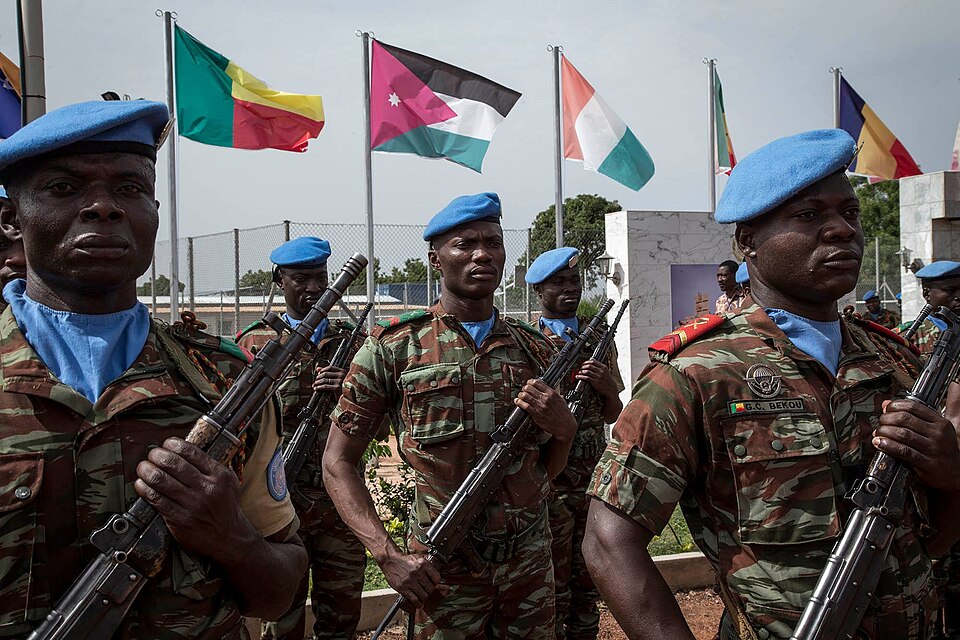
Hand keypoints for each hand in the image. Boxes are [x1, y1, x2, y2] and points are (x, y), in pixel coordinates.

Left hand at [134, 438, 251, 561]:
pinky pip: (156, 499)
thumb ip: (211, 467)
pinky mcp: (179, 520)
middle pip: (173, 463)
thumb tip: (186, 452)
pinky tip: (141, 484)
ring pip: (161, 480)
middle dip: (157, 455)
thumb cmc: (227, 509)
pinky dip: (144, 489)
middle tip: (152, 454)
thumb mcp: (228, 482)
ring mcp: (192, 505)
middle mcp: (206, 489)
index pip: (191, 452)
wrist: (230, 538)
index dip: (173, 444)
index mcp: (219, 476)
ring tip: (143, 467)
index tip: (166, 444)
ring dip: (146, 470)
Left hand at [313, 365, 346, 392]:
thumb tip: (317, 368)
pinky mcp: (337, 388)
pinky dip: (319, 387)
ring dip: (317, 383)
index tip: (318, 374)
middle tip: (315, 381)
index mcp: (343, 371)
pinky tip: (316, 388)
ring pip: (324, 380)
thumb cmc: (342, 388)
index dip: (322, 370)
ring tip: (314, 385)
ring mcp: (339, 381)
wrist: (348, 398)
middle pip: (325, 374)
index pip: (330, 368)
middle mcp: (341, 375)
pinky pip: (325, 386)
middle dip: (318, 377)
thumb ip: (328, 373)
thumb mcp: (337, 379)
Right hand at [380, 551, 441, 608]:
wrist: (390, 560)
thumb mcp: (418, 559)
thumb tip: (435, 578)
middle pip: (430, 588)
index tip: (434, 584)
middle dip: (429, 591)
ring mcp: (410, 581)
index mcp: (423, 564)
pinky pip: (414, 599)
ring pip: (423, 595)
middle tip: (426, 591)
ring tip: (422, 597)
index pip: (436, 578)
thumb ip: (426, 567)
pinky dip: (418, 603)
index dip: (436, 583)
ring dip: (424, 598)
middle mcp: (417, 572)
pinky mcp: (403, 588)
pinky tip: (419, 603)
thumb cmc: (404, 560)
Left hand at [516, 379, 576, 441]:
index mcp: (551, 393)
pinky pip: (525, 406)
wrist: (565, 425)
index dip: (530, 382)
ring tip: (520, 395)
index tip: (529, 383)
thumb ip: (552, 394)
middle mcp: (545, 398)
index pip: (537, 383)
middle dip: (524, 388)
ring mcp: (540, 406)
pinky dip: (519, 402)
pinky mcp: (536, 414)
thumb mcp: (560, 399)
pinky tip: (517, 401)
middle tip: (524, 390)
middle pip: (529, 388)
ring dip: (521, 394)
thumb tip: (545, 389)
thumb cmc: (564, 414)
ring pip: (525, 396)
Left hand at [576, 359, 618, 399]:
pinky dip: (581, 376)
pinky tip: (578, 377)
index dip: (586, 362)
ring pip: (587, 371)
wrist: (611, 388)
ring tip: (579, 372)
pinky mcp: (595, 382)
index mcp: (603, 367)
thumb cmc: (607, 380)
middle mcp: (601, 371)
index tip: (584, 363)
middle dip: (583, 366)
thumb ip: (599, 366)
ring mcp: (598, 377)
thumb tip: (592, 360)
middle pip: (589, 366)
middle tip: (581, 368)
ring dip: (581, 371)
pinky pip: (586, 378)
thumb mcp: (606, 371)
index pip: (593, 361)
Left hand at [874, 399, 959, 491]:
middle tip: (881, 422)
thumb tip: (887, 404)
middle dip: (886, 419)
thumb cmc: (943, 451)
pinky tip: (880, 443)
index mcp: (941, 423)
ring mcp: (933, 449)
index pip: (913, 407)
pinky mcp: (926, 464)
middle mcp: (938, 434)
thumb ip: (914, 416)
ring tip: (878, 433)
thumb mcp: (936, 430)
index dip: (895, 406)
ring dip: (885, 432)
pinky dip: (888, 446)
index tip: (886, 409)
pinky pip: (903, 451)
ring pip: (902, 434)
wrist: (956, 475)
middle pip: (905, 419)